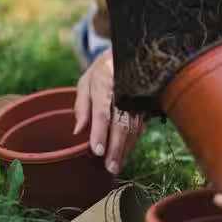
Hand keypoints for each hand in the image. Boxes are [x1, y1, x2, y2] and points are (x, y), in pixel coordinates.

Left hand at [73, 49, 143, 174]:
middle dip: (116, 148)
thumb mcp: (86, 82)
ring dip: (125, 149)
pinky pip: (139, 125)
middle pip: (121, 123)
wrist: (130, 53)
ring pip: (133, 127)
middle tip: (110, 167)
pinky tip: (125, 153)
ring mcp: (137, 97)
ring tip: (117, 165)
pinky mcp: (145, 103)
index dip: (100, 132)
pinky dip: (132, 141)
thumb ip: (82, 106)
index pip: (103, 111)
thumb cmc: (103, 70)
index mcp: (105, 82)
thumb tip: (77, 131)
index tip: (97, 151)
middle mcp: (123, 91)